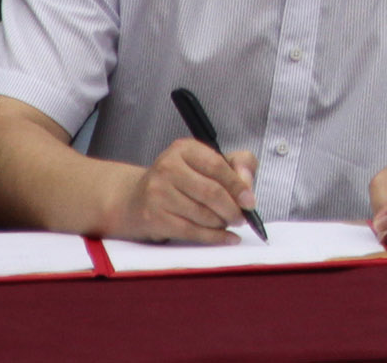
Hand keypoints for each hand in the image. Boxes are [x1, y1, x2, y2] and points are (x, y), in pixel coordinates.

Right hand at [119, 138, 255, 243]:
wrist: (136, 200)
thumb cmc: (180, 180)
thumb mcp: (205, 162)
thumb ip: (236, 164)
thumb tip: (247, 184)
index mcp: (184, 149)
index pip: (217, 165)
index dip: (238, 185)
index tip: (250, 201)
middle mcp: (168, 167)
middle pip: (211, 192)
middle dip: (232, 209)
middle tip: (242, 217)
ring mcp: (158, 193)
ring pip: (202, 214)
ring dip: (222, 223)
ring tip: (229, 223)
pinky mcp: (154, 217)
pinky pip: (191, 231)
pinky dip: (213, 237)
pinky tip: (226, 238)